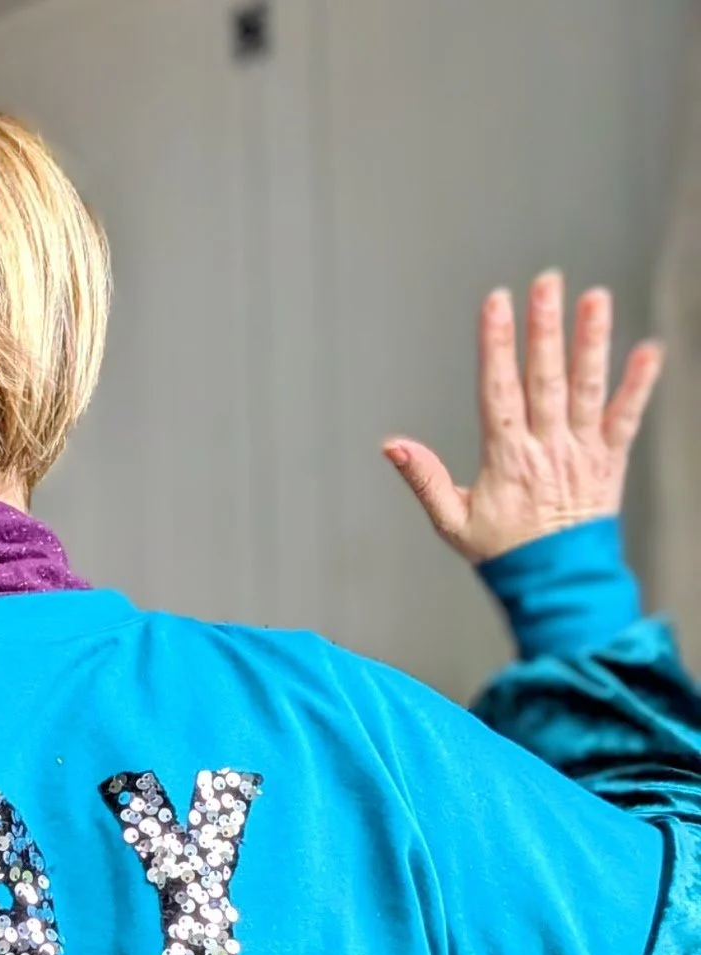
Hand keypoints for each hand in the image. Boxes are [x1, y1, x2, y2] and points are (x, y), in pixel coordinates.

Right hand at [383, 272, 663, 563]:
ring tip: (595, 299)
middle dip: (545, 328)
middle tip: (547, 281)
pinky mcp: (611, 462)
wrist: (555, 584)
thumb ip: (423, 480)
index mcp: (506, 459)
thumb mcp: (452, 523)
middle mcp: (547, 449)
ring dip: (592, 343)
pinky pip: (627, 419)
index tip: (496, 303)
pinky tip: (650, 349)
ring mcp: (582, 453)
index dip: (497, 345)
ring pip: (587, 389)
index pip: (498, 391)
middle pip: (545, 379)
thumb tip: (392, 445)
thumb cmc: (502, 552)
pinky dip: (640, 385)